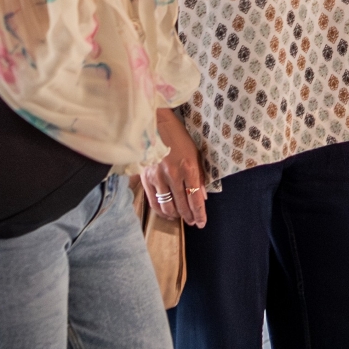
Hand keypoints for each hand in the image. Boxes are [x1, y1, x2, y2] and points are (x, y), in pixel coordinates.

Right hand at [139, 110, 207, 227]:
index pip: (195, 198)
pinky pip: (153, 201)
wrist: (155, 125)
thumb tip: (203, 196)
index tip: (202, 223)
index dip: (199, 214)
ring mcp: (158, 178)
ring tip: (181, 218)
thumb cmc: (178, 137)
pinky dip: (161, 211)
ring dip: (176, 215)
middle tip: (193, 222)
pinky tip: (167, 213)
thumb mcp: (195, 154)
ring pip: (167, 206)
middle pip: (182, 205)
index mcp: (188, 168)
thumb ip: (199, 176)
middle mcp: (173, 175)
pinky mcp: (146, 178)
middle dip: (189, 217)